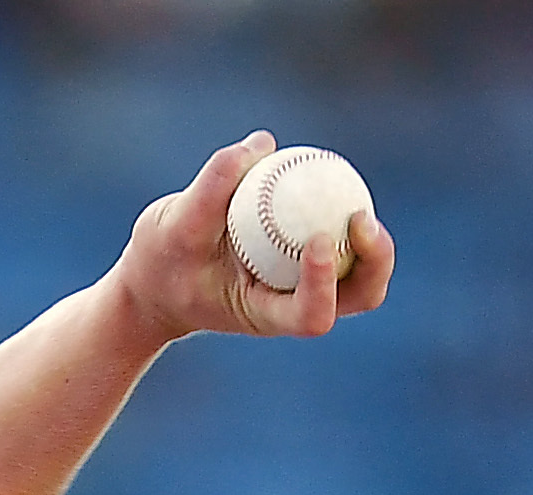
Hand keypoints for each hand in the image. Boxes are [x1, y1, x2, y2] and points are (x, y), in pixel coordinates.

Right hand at [110, 130, 396, 351]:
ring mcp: (306, 282)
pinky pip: (341, 234)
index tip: (318, 239)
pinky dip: (341, 208)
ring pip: (360, 267)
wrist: (158, 279)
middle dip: (374, 262)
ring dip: (370, 238)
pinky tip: (333, 175)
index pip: (311, 315)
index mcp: (266, 314)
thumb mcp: (172, 227)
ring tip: (355, 195)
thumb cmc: (160, 263)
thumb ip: (212, 188)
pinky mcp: (305, 257)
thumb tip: (262, 142)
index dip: (325, 282)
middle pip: (358, 295)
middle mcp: (295, 303)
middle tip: (362, 217)